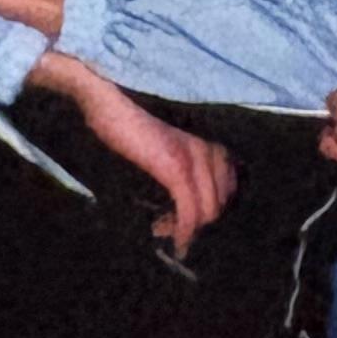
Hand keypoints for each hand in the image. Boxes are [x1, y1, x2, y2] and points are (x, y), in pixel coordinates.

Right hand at [36, 56, 235, 256]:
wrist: (106, 99)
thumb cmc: (126, 122)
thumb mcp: (160, 146)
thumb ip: (178, 168)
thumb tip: (177, 204)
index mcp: (208, 140)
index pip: (229, 187)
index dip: (210, 209)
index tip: (183, 218)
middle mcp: (209, 147)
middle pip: (221, 201)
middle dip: (199, 222)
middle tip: (166, 226)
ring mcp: (194, 156)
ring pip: (209, 209)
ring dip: (188, 228)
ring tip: (161, 227)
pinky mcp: (176, 165)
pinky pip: (190, 208)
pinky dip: (183, 230)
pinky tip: (173, 238)